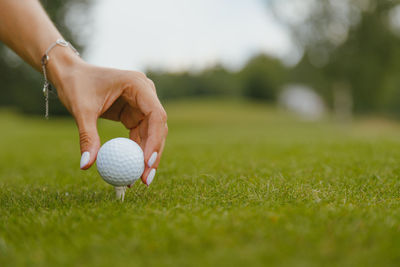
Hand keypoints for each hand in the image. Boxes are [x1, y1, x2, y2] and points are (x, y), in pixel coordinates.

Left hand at [47, 49, 167, 185]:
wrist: (70, 74)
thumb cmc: (76, 84)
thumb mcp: (81, 110)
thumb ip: (87, 136)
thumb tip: (87, 165)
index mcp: (138, 85)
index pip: (156, 115)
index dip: (155, 140)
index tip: (146, 162)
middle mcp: (145, 94)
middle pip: (158, 127)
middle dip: (153, 154)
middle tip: (145, 178)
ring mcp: (141, 104)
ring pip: (151, 134)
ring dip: (146, 156)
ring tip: (138, 179)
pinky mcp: (134, 113)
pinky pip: (140, 135)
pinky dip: (136, 151)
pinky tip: (130, 168)